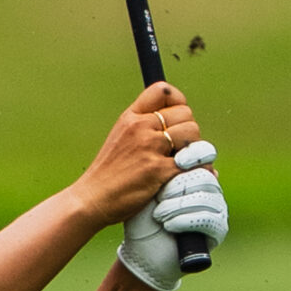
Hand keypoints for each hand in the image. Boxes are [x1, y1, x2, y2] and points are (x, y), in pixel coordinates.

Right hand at [68, 83, 205, 224]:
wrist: (92, 200)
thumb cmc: (108, 173)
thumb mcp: (120, 137)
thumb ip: (143, 127)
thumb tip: (177, 124)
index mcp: (131, 117)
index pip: (163, 91)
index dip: (178, 102)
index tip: (176, 120)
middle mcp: (140, 127)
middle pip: (185, 113)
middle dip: (187, 131)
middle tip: (177, 149)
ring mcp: (150, 148)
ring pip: (192, 134)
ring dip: (193, 148)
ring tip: (180, 162)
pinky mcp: (158, 170)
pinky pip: (192, 162)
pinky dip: (198, 170)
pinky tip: (190, 175)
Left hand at [117, 144, 227, 290]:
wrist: (139, 248)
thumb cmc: (138, 213)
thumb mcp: (144, 180)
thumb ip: (155, 154)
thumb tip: (164, 130)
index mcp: (193, 170)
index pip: (203, 151)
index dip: (193, 152)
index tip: (175, 159)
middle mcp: (207, 185)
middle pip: (207, 170)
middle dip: (183, 180)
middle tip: (163, 190)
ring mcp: (215, 206)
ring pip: (206, 192)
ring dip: (178, 203)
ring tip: (159, 212)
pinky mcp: (217, 228)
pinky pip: (208, 217)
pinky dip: (184, 220)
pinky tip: (167, 224)